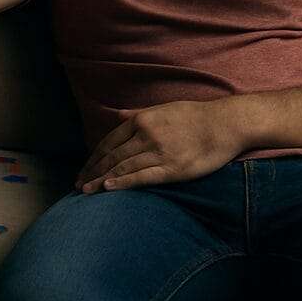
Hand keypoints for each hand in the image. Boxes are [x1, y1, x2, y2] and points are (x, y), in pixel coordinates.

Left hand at [73, 99, 244, 192]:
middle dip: (93, 170)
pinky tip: (108, 188)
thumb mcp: (163, 109)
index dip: (94, 156)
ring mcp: (158, 151)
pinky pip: (142, 176)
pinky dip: (123, 182)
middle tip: (78, 184)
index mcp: (142, 120)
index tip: (84, 168)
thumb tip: (117, 114)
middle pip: (112, 156)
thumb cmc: (194, 116)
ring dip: (101, 180)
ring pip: (123, 167)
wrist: (223, 124)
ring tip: (86, 191)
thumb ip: (137, 113)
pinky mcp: (172, 168)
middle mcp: (146, 134)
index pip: (110, 141)